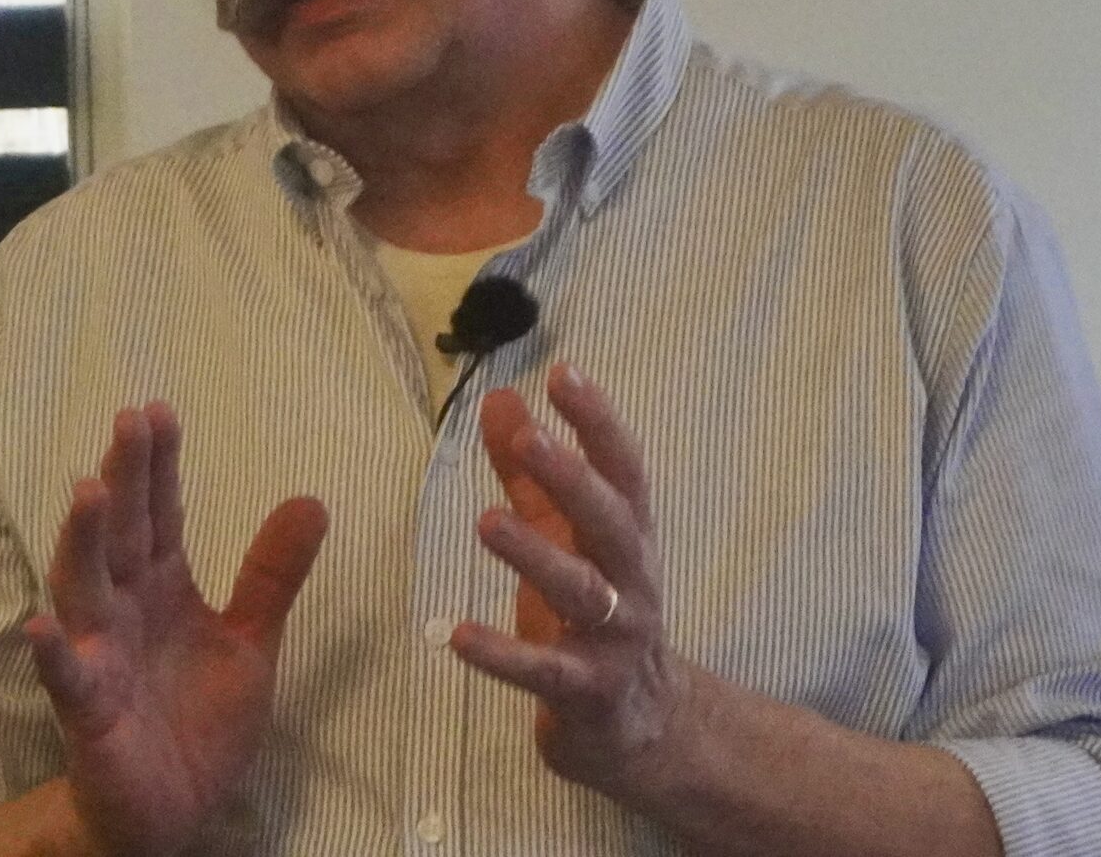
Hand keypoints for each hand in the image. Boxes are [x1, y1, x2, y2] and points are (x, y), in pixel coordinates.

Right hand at [25, 402, 328, 856]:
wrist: (175, 811)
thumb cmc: (199, 722)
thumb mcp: (252, 643)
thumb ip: (273, 576)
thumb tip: (312, 499)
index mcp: (162, 588)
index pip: (159, 514)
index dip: (158, 466)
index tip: (158, 410)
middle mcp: (124, 610)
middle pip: (120, 534)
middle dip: (124, 479)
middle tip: (129, 421)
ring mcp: (101, 657)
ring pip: (84, 588)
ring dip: (82, 541)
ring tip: (87, 490)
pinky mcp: (89, 712)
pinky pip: (67, 678)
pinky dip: (53, 652)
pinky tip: (43, 625)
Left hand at [450, 364, 696, 801]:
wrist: (644, 727)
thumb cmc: (596, 615)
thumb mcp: (567, 539)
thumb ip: (530, 474)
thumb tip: (500, 398)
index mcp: (628, 536)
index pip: (623, 469)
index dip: (597, 421)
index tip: (564, 373)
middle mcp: (631, 580)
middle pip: (609, 521)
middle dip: (572, 478)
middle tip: (530, 438)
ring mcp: (614, 639)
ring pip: (581, 591)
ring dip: (536, 556)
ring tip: (488, 522)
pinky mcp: (587, 692)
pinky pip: (545, 672)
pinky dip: (503, 655)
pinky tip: (457, 635)